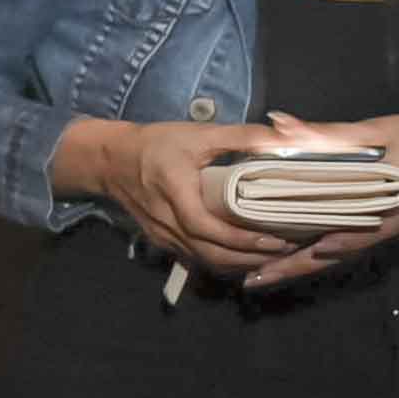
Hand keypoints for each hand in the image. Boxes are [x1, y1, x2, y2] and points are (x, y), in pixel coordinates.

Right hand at [66, 116, 294, 274]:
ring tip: (273, 257)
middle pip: (208, 252)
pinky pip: (196, 259)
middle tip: (286, 250)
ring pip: (204, 261)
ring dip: (239, 264)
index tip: (275, 239)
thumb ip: (243, 136)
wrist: (111, 161)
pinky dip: (223, 263)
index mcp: (174, 190)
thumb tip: (287, 139)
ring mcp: (163, 235)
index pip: (205, 226)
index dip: (240, 239)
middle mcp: (166, 220)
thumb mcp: (199, 133)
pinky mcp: (163, 242)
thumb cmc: (157, 144)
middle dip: (248, 257)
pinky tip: (246, 258)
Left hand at [240, 109, 398, 289]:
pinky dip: (321, 257)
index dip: (312, 238)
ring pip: (341, 255)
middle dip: (294, 266)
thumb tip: (279, 124)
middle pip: (336, 250)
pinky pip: (350, 248)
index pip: (345, 222)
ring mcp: (389, 230)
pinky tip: (294, 260)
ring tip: (262, 277)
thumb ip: (330, 133)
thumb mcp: (382, 129)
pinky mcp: (387, 230)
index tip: (276, 249)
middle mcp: (388, 221)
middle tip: (253, 278)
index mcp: (389, 194)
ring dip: (302, 267)